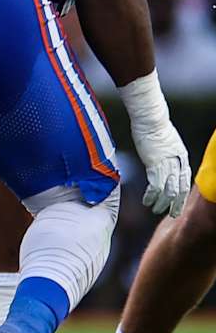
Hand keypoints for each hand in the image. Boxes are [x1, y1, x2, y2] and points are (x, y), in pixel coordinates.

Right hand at [120, 73, 190, 216]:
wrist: (150, 118)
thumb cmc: (154, 127)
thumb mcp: (166, 143)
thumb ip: (167, 155)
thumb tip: (163, 163)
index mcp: (182, 158)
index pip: (185, 182)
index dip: (182, 196)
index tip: (177, 205)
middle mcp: (178, 163)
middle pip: (180, 189)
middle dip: (176, 204)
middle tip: (172, 214)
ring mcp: (167, 164)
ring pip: (168, 190)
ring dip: (161, 202)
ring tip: (155, 210)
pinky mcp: (155, 163)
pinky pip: (155, 185)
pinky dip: (151, 195)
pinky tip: (146, 201)